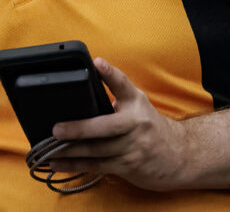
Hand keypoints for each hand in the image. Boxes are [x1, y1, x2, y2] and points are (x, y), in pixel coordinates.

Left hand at [48, 58, 189, 191]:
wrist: (180, 156)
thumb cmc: (149, 126)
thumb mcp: (137, 104)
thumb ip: (115, 96)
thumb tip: (82, 88)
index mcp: (136, 102)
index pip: (123, 84)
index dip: (109, 73)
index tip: (97, 62)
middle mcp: (136, 124)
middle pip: (105, 126)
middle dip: (80, 129)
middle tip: (57, 129)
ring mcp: (133, 147)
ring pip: (98, 150)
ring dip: (71, 151)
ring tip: (49, 149)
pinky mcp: (128, 166)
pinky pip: (98, 166)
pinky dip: (76, 165)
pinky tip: (59, 163)